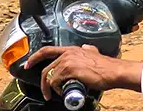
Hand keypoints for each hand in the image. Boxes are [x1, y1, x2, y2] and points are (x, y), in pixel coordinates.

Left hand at [25, 45, 142, 99]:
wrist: (114, 72)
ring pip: (50, 76)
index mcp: (72, 49)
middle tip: (45, 92)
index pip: (47, 50)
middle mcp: (68, 53)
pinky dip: (57, 89)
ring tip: (56, 94)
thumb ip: (88, 50)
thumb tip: (86, 48)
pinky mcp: (69, 70)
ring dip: (50, 88)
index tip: (28, 65)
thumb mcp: (95, 52)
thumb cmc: (107, 66)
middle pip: (46, 68)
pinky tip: (64, 91)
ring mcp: (68, 61)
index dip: (35, 57)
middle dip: (43, 82)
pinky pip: (56, 82)